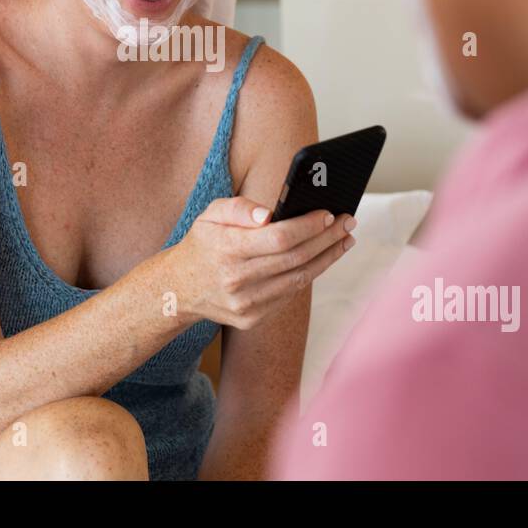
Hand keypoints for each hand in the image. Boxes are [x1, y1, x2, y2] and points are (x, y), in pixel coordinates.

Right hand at [161, 196, 355, 328]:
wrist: (178, 288)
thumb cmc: (202, 243)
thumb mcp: (211, 214)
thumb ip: (239, 208)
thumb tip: (269, 215)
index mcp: (226, 249)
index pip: (279, 237)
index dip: (309, 226)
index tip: (329, 213)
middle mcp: (236, 279)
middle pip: (295, 258)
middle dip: (328, 238)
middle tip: (348, 222)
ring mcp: (245, 304)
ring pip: (298, 279)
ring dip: (327, 258)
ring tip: (344, 240)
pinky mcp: (251, 319)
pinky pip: (289, 294)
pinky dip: (309, 275)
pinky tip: (322, 258)